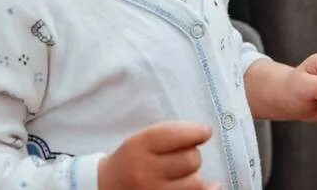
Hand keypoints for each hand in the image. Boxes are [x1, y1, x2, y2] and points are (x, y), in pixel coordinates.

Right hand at [97, 121, 220, 189]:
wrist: (108, 187)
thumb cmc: (131, 158)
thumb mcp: (141, 139)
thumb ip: (170, 134)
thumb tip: (205, 133)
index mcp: (139, 147)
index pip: (173, 135)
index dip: (195, 132)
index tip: (206, 131)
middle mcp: (146, 172)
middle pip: (190, 159)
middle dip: (193, 154)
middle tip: (184, 155)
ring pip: (196, 182)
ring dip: (194, 175)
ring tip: (183, 173)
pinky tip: (208, 186)